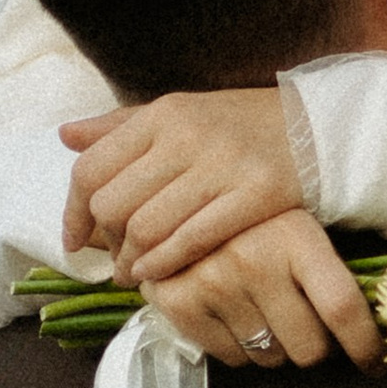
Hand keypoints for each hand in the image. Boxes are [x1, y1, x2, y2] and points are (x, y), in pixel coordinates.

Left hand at [62, 88, 301, 279]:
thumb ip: (121, 126)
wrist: (321, 127)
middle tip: (114, 261)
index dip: (73, 212)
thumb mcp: (180, 112)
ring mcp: (223, 165)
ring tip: (135, 275)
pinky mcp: (256, 195)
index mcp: (163, 113)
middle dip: (106, 243)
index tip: (76, 240)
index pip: (92, 168)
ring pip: (148, 228)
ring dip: (133, 262)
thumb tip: (65, 137)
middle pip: (114, 205)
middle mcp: (187, 136)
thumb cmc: (242, 125)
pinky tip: (160, 274)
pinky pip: (193, 240)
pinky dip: (166, 264)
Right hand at [145, 212, 382, 372]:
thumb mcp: (296, 223)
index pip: (342, 307)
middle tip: (307, 326)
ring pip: (270, 358)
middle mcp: (254, 261)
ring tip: (263, 312)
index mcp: (295, 236)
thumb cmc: (252, 218)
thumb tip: (377, 321)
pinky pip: (231, 358)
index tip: (375, 364)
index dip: (366, 346)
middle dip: (316, 346)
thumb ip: (328, 267)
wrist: (173, 198)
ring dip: (276, 346)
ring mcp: (214, 284)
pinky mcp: (180, 304)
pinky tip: (233, 314)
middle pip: (309, 348)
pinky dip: (240, 347)